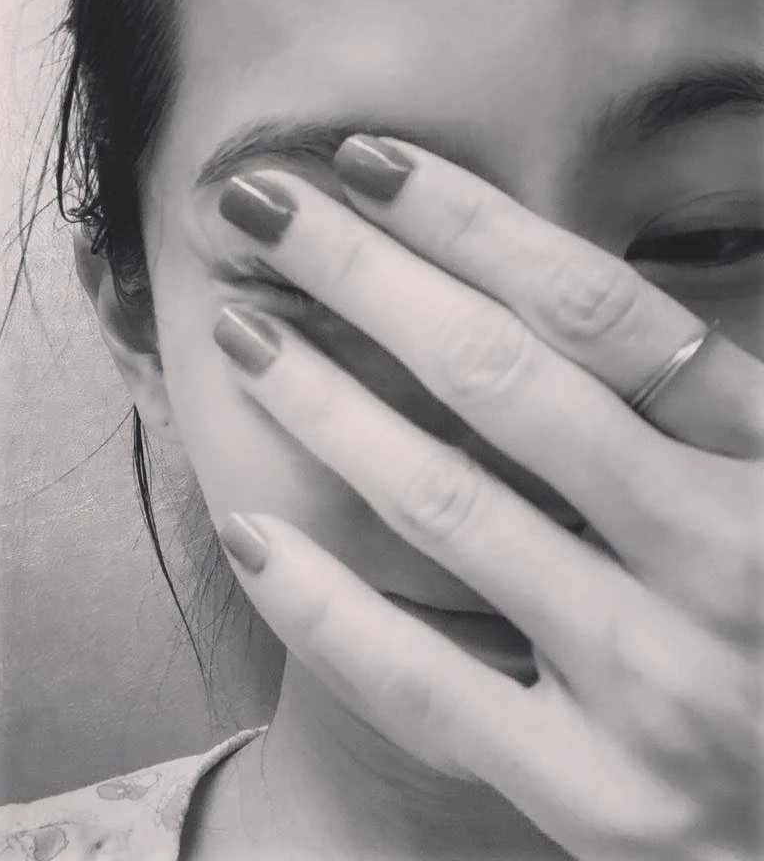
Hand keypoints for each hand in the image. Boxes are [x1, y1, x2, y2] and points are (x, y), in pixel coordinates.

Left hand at [211, 136, 762, 860]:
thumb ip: (705, 404)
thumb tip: (560, 287)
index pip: (600, 308)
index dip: (472, 219)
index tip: (368, 161)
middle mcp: (729, 563)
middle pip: (502, 377)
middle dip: (364, 272)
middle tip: (263, 205)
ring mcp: (663, 688)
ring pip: (447, 510)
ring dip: (322, 404)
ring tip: (243, 331)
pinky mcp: (603, 800)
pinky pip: (424, 682)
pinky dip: (323, 601)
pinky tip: (247, 528)